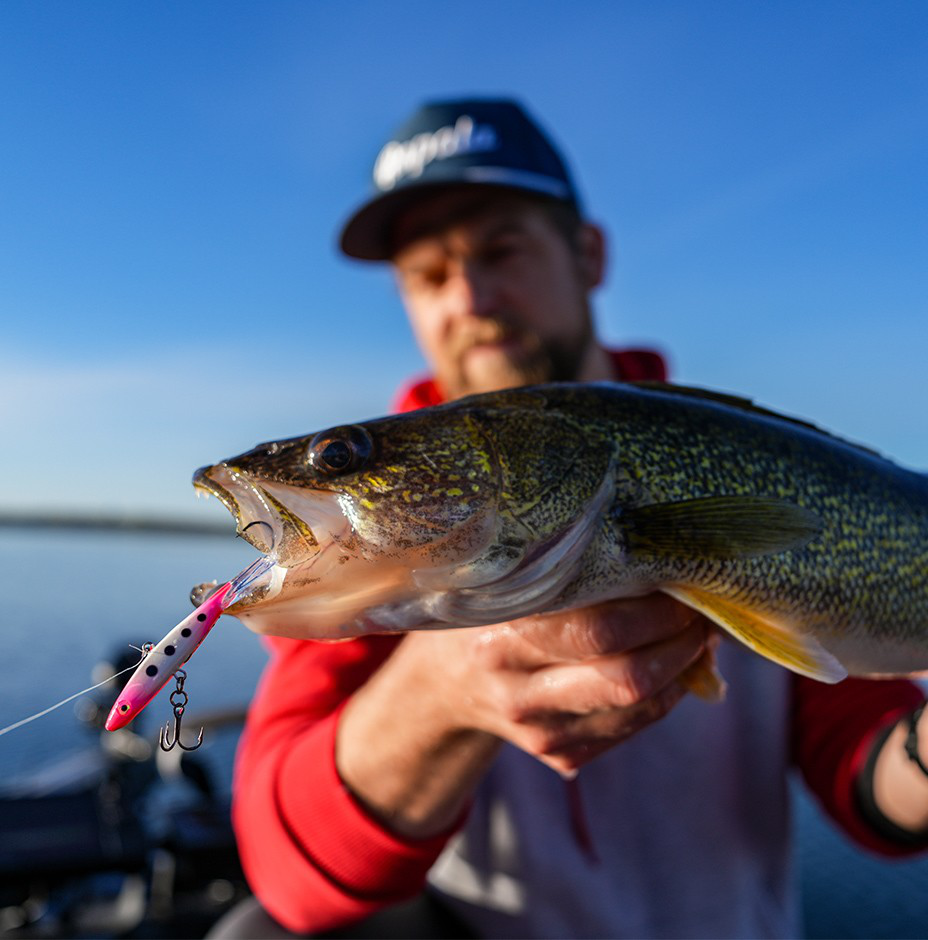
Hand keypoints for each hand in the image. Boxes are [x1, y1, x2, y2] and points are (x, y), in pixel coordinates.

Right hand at [338, 592, 713, 837]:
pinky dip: (662, 695)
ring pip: (639, 709)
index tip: (682, 585)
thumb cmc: (483, 615)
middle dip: (680, 643)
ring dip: (682, 670)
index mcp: (501, 641)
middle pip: (626, 679)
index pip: (596, 632)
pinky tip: (664, 664)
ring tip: (692, 635)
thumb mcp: (501, 585)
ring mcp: (542, 735)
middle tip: (699, 613)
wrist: (445, 686)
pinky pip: (633, 728)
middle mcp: (519, 695)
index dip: (654, 612)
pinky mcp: (562, 758)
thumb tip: (651, 564)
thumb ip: (559, 575)